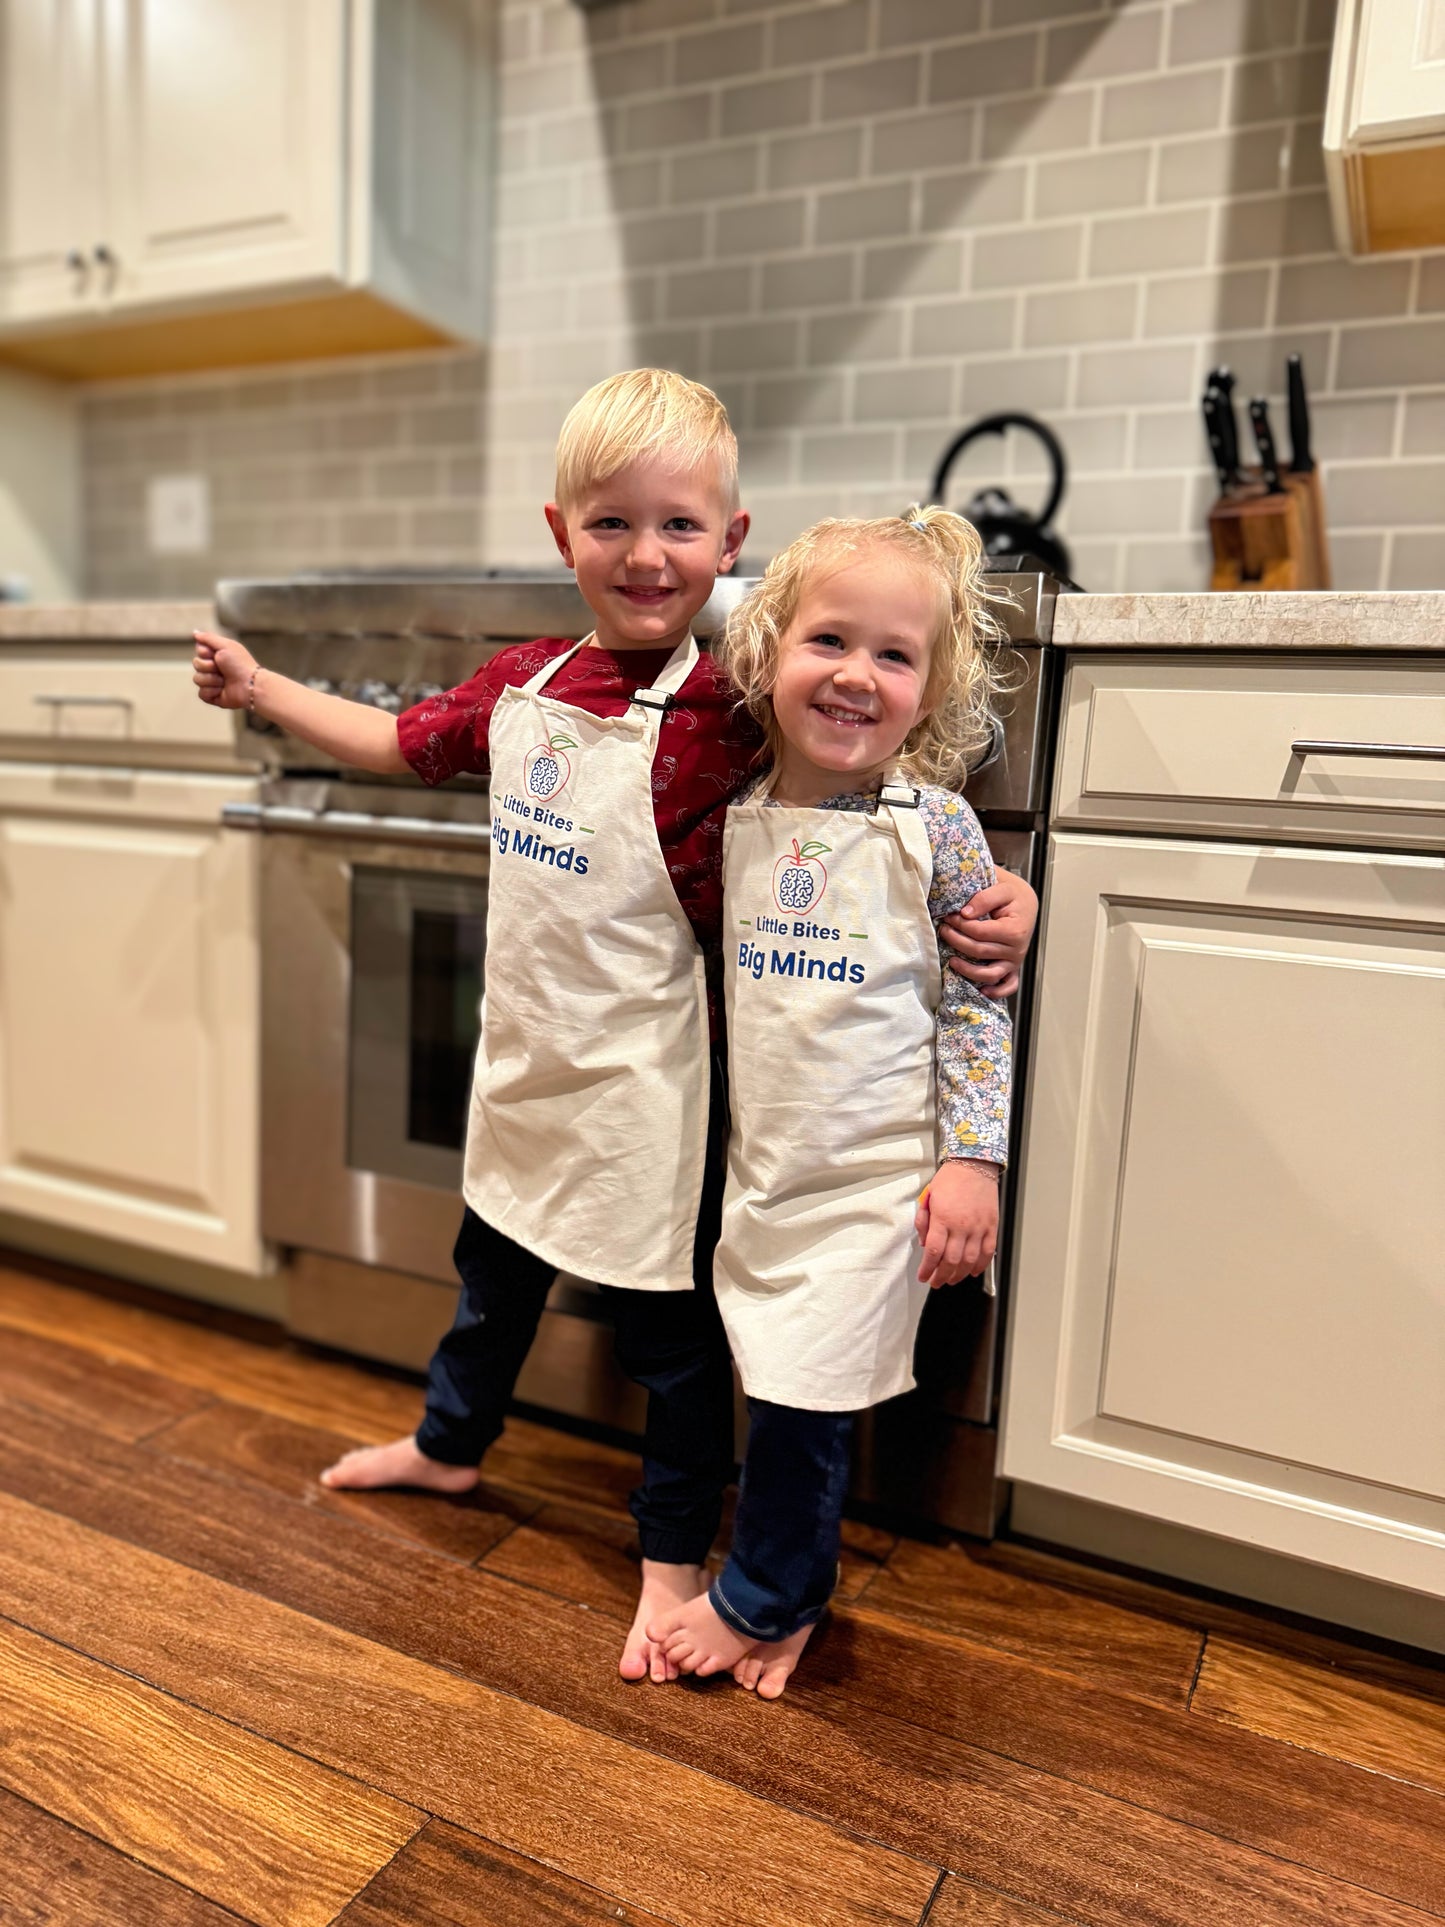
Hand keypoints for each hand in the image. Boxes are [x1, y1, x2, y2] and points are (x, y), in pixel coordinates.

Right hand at [192, 629, 256, 710]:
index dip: (205, 653)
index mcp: (217, 656)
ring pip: (197, 679)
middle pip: (196, 664)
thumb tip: (195, 633)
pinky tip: (222, 690)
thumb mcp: (226, 645)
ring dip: (212, 679)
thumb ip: (208, 638)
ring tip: (225, 681)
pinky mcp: (213, 696)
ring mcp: (212, 683)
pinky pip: (201, 693)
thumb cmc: (241, 664)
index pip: (199, 651)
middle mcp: (213, 668)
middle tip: (222, 669)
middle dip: (208, 666)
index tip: (217, 654)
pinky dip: (212, 691)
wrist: (250, 685)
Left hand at [914, 1159, 998, 1287]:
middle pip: (951, 1261)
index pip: (934, 1251)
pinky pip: (988, 1252)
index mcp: (943, 1218)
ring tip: (951, 1280)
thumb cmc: (950, 1180)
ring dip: (959, 1274)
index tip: (923, 1276)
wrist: (974, 1165)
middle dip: (942, 1276)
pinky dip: (981, 1265)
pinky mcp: (991, 1226)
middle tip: (936, 1282)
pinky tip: (972, 1271)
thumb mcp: (928, 1197)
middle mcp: (962, 1225)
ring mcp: (979, 1227)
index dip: (927, 1268)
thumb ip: (924, 1222)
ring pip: (970, 1260)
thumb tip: (925, 1244)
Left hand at [941, 867, 1038, 998]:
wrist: (1026, 902)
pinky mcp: (1013, 968)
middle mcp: (1017, 949)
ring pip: (989, 974)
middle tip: (943, 929)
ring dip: (967, 970)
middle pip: (980, 952)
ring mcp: (1015, 961)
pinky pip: (1008, 986)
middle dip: (957, 941)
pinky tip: (981, 990)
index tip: (948, 917)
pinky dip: (996, 992)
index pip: (980, 933)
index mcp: (1015, 930)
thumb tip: (965, 914)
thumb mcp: (1002, 887)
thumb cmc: (1013, 894)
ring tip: (951, 960)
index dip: (960, 925)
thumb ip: (984, 898)